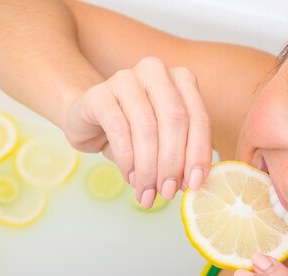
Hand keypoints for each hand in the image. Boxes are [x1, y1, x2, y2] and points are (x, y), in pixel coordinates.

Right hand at [64, 56, 211, 207]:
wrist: (88, 121)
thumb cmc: (132, 132)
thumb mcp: (163, 141)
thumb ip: (182, 155)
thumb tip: (194, 183)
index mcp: (181, 79)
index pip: (198, 118)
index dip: (199, 154)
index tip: (195, 184)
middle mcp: (156, 72)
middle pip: (175, 120)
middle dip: (173, 163)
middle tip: (168, 192)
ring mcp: (125, 79)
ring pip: (146, 127)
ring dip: (149, 168)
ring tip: (148, 192)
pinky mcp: (99, 94)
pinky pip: (118, 129)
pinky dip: (127, 159)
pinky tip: (130, 177)